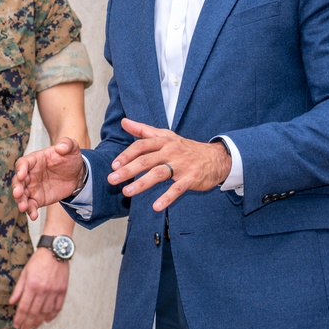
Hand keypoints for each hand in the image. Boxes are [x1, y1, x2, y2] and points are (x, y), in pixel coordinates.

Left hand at [9, 248, 69, 328]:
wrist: (55, 251)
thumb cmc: (38, 260)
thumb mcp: (24, 272)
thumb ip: (18, 289)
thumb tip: (12, 302)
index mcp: (32, 285)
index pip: (24, 307)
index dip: (20, 318)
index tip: (16, 326)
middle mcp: (43, 290)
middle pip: (34, 312)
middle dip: (28, 324)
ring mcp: (54, 291)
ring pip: (46, 312)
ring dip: (39, 322)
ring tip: (34, 327)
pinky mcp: (62, 291)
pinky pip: (57, 307)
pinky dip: (52, 315)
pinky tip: (47, 320)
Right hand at [12, 138, 85, 220]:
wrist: (77, 174)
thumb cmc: (70, 158)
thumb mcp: (72, 148)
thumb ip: (67, 144)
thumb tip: (60, 147)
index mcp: (35, 160)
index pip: (23, 163)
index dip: (21, 169)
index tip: (22, 175)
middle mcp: (31, 174)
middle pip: (18, 181)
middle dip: (17, 187)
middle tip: (18, 194)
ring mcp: (33, 187)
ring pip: (22, 195)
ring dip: (20, 201)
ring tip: (23, 207)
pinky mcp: (38, 198)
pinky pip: (31, 205)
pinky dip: (30, 211)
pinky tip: (34, 216)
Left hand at [110, 118, 230, 210]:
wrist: (216, 158)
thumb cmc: (185, 147)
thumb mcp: (165, 135)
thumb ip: (143, 130)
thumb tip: (124, 121)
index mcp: (163, 141)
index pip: (141, 146)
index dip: (126, 155)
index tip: (114, 165)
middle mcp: (171, 151)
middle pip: (146, 160)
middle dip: (128, 170)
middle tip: (112, 179)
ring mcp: (181, 165)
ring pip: (158, 174)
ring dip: (141, 183)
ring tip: (127, 192)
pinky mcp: (191, 178)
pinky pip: (177, 189)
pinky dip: (167, 197)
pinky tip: (156, 207)